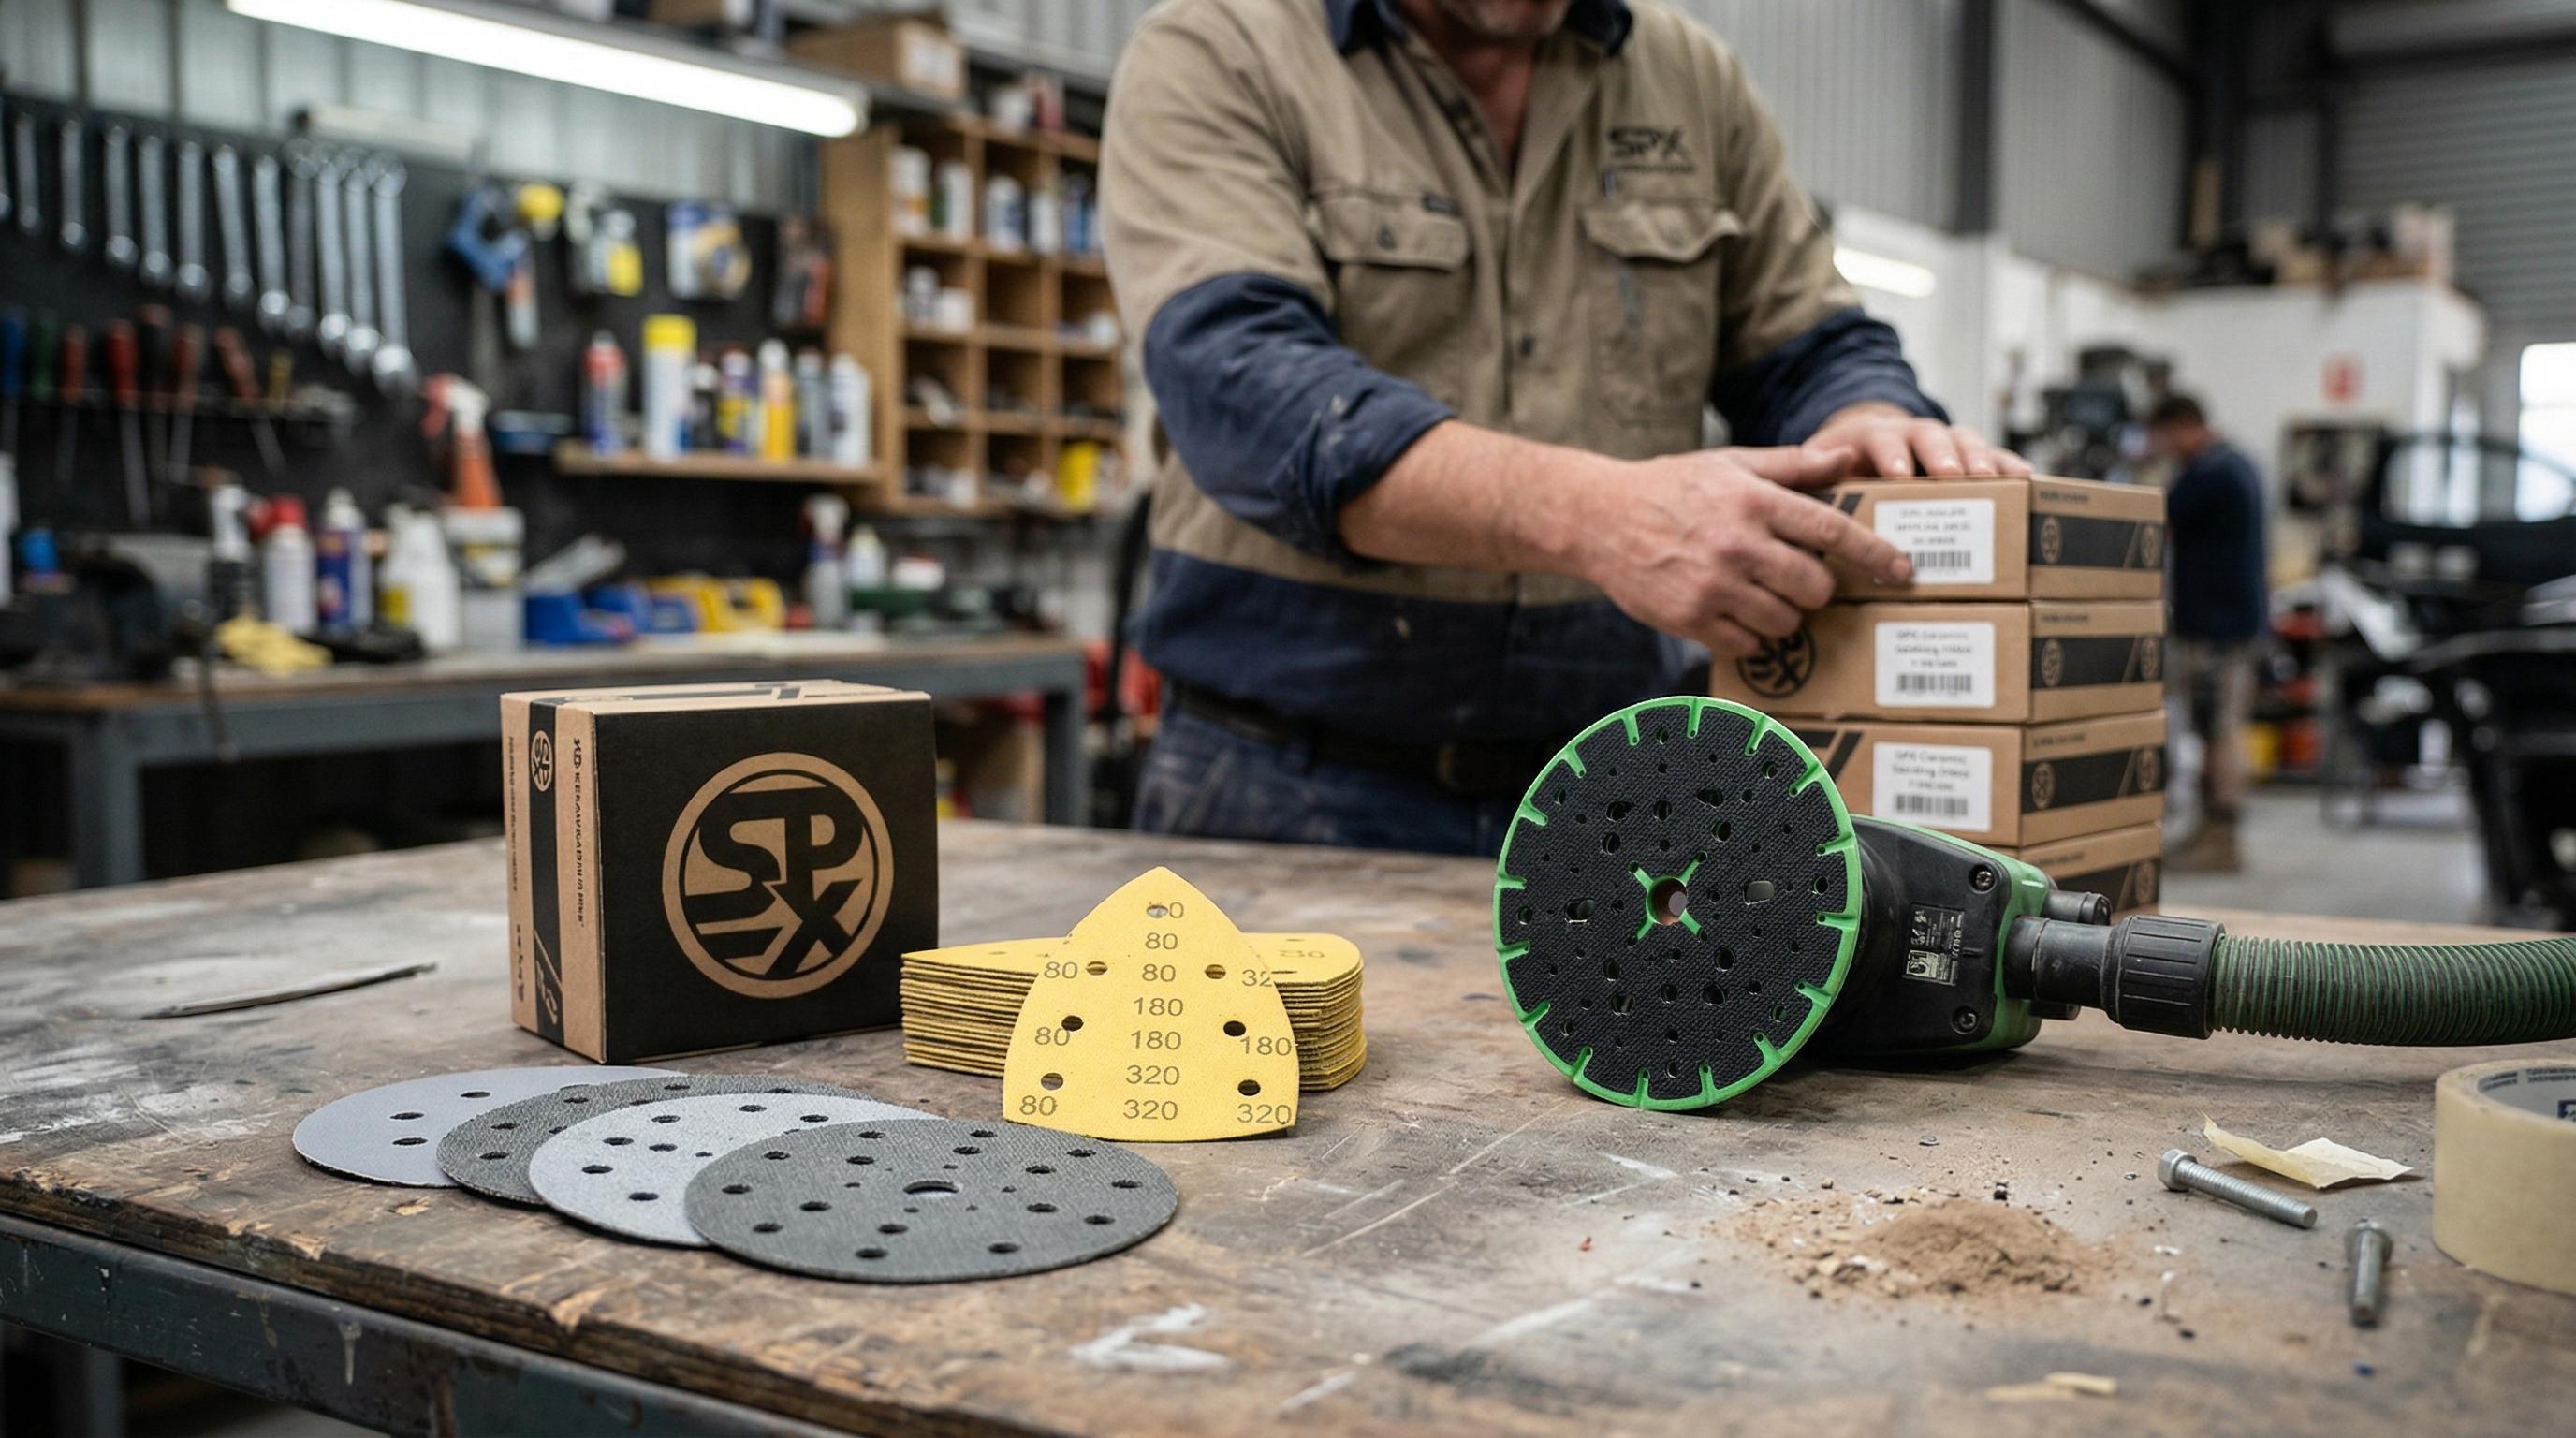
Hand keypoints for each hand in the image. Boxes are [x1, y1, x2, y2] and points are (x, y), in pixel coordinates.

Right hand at [1572, 445, 1911, 657]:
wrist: (1599, 518)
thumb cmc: (1671, 487)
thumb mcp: (1732, 464)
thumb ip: (1793, 466)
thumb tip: (1849, 457)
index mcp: (1753, 501)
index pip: (1831, 532)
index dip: (1873, 554)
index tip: (1901, 571)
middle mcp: (1737, 544)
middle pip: (1813, 586)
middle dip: (1817, 588)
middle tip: (1800, 579)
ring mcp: (1712, 585)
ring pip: (1784, 621)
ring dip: (1785, 614)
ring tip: (1762, 594)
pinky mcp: (1689, 618)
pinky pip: (1747, 643)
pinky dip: (1750, 634)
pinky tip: (1734, 612)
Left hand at [1807, 402, 2030, 478]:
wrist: (1861, 451)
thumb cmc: (1838, 468)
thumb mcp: (1817, 468)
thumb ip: (1817, 471)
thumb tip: (1830, 471)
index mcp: (1871, 435)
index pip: (1881, 439)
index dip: (1891, 456)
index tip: (1899, 475)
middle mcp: (1911, 433)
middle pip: (1930, 438)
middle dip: (1942, 457)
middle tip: (1952, 477)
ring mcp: (1943, 442)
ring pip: (1965, 442)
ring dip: (1980, 460)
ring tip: (1994, 480)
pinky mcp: (1968, 457)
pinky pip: (1992, 456)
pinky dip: (2008, 465)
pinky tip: (2025, 478)